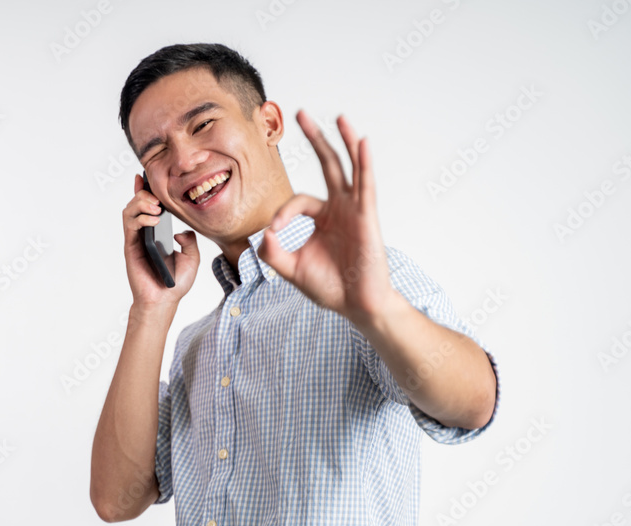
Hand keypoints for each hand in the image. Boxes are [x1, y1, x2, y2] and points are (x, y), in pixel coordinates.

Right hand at [122, 173, 198, 310]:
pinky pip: (130, 225)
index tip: (145, 178)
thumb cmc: (176, 282)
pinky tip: (153, 220)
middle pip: (136, 203)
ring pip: (130, 211)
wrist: (165, 299)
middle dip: (145, 194)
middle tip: (158, 199)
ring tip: (156, 208)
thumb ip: (190, 241)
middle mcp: (144, 234)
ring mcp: (136, 239)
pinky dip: (140, 217)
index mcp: (157, 233)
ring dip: (141, 203)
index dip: (145, 190)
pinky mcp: (131, 247)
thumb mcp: (192, 258)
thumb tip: (181, 231)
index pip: (148, 207)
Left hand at [257, 111, 395, 325]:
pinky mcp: (368, 217)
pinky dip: (364, 163)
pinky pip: (366, 185)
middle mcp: (340, 208)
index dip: (282, 213)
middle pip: (328, 165)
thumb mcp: (291, 269)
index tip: (274, 231)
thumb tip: (262, 234)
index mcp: (322, 217)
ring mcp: (355, 210)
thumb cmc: (330, 287)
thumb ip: (273, 253)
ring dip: (344, 142)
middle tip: (300, 113)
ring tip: (339, 117)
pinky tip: (363, 142)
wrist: (356, 305)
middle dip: (315, 138)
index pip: (298, 201)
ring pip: (349, 168)